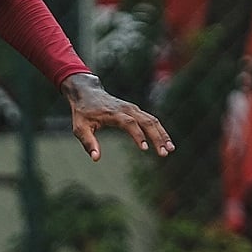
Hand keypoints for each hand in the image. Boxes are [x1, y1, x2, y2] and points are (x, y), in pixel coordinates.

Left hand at [60, 73, 174, 160]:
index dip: (138, 135)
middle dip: (157, 137)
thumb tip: (96, 158)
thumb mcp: (80, 127)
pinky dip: (160, 130)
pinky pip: (151, 119)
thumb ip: (88, 142)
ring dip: (162, 134)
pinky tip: (166, 142)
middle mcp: (126, 109)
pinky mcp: (135, 110)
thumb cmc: (83, 112)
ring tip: (171, 149)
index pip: (129, 123)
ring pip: (152, 120)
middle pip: (146, 121)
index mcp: (113, 113)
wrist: (87, 92)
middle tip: (165, 153)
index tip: (145, 148)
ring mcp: (133, 108)